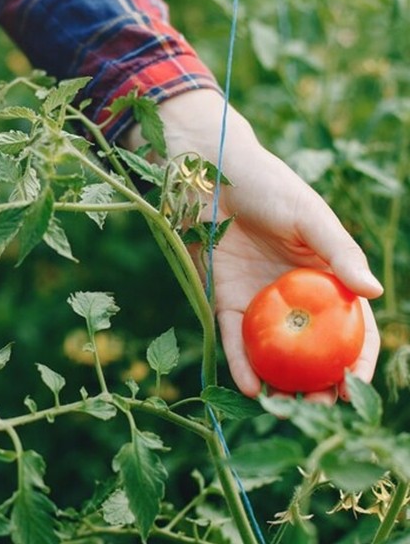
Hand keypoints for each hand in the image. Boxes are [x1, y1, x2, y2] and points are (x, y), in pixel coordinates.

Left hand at [147, 90, 382, 401]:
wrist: (209, 173)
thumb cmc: (269, 187)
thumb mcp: (311, 218)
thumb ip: (341, 254)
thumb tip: (375, 292)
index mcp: (325, 276)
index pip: (350, 326)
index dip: (358, 359)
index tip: (358, 388)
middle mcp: (294, 294)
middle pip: (312, 349)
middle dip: (319, 383)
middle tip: (321, 410)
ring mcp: (258, 299)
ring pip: (273, 351)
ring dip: (280, 383)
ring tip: (285, 410)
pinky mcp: (222, 298)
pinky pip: (233, 337)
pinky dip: (241, 362)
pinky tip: (250, 386)